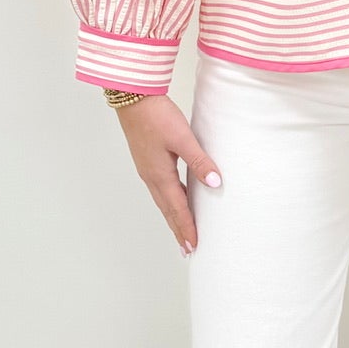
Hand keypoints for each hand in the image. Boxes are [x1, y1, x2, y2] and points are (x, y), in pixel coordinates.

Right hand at [113, 95, 221, 253]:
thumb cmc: (156, 116)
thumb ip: (199, 160)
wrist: (133, 98)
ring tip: (181, 232)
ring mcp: (147, 169)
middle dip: (178, 230)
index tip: (193, 246)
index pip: (177, 208)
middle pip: (167, 210)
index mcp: (160, 175)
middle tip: (188, 249)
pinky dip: (169, 202)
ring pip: (162, 201)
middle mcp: (151, 177)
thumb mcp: (182, 138)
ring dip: (173, 217)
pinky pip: (160, 189)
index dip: (186, 228)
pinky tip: (175, 200)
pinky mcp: (147, 161)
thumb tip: (215, 183)